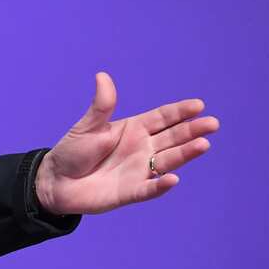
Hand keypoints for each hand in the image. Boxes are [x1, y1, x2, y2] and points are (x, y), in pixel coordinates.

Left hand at [35, 72, 218, 214]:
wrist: (55, 181)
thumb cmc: (72, 151)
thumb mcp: (88, 126)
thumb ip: (101, 105)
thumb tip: (102, 76)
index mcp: (134, 129)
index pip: (163, 118)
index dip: (180, 112)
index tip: (198, 105)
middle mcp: (142, 149)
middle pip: (173, 138)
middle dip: (192, 131)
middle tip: (212, 124)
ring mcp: (139, 171)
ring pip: (167, 161)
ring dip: (185, 154)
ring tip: (203, 144)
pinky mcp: (130, 192)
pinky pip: (148, 189)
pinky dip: (160, 186)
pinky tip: (172, 179)